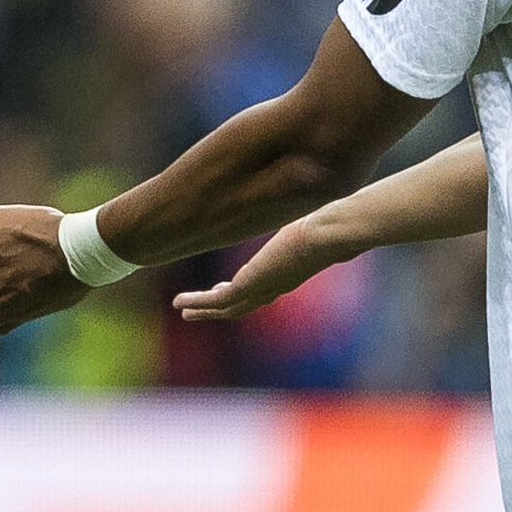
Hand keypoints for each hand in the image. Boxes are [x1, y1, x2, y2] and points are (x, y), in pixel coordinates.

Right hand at [173, 213, 351, 320]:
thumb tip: (318, 200)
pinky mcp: (250, 286)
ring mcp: (263, 288)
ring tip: (184, 310)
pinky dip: (199, 302)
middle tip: (198, 308)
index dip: (240, 288)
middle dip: (219, 305)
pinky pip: (218, 301)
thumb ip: (310, 215)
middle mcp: (276, 285)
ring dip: (204, 309)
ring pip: (227, 307)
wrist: (331, 233)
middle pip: (242, 303)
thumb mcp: (313, 218)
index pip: (260, 285)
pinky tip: (180, 302)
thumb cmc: (330, 223)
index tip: (224, 286)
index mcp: (289, 270)